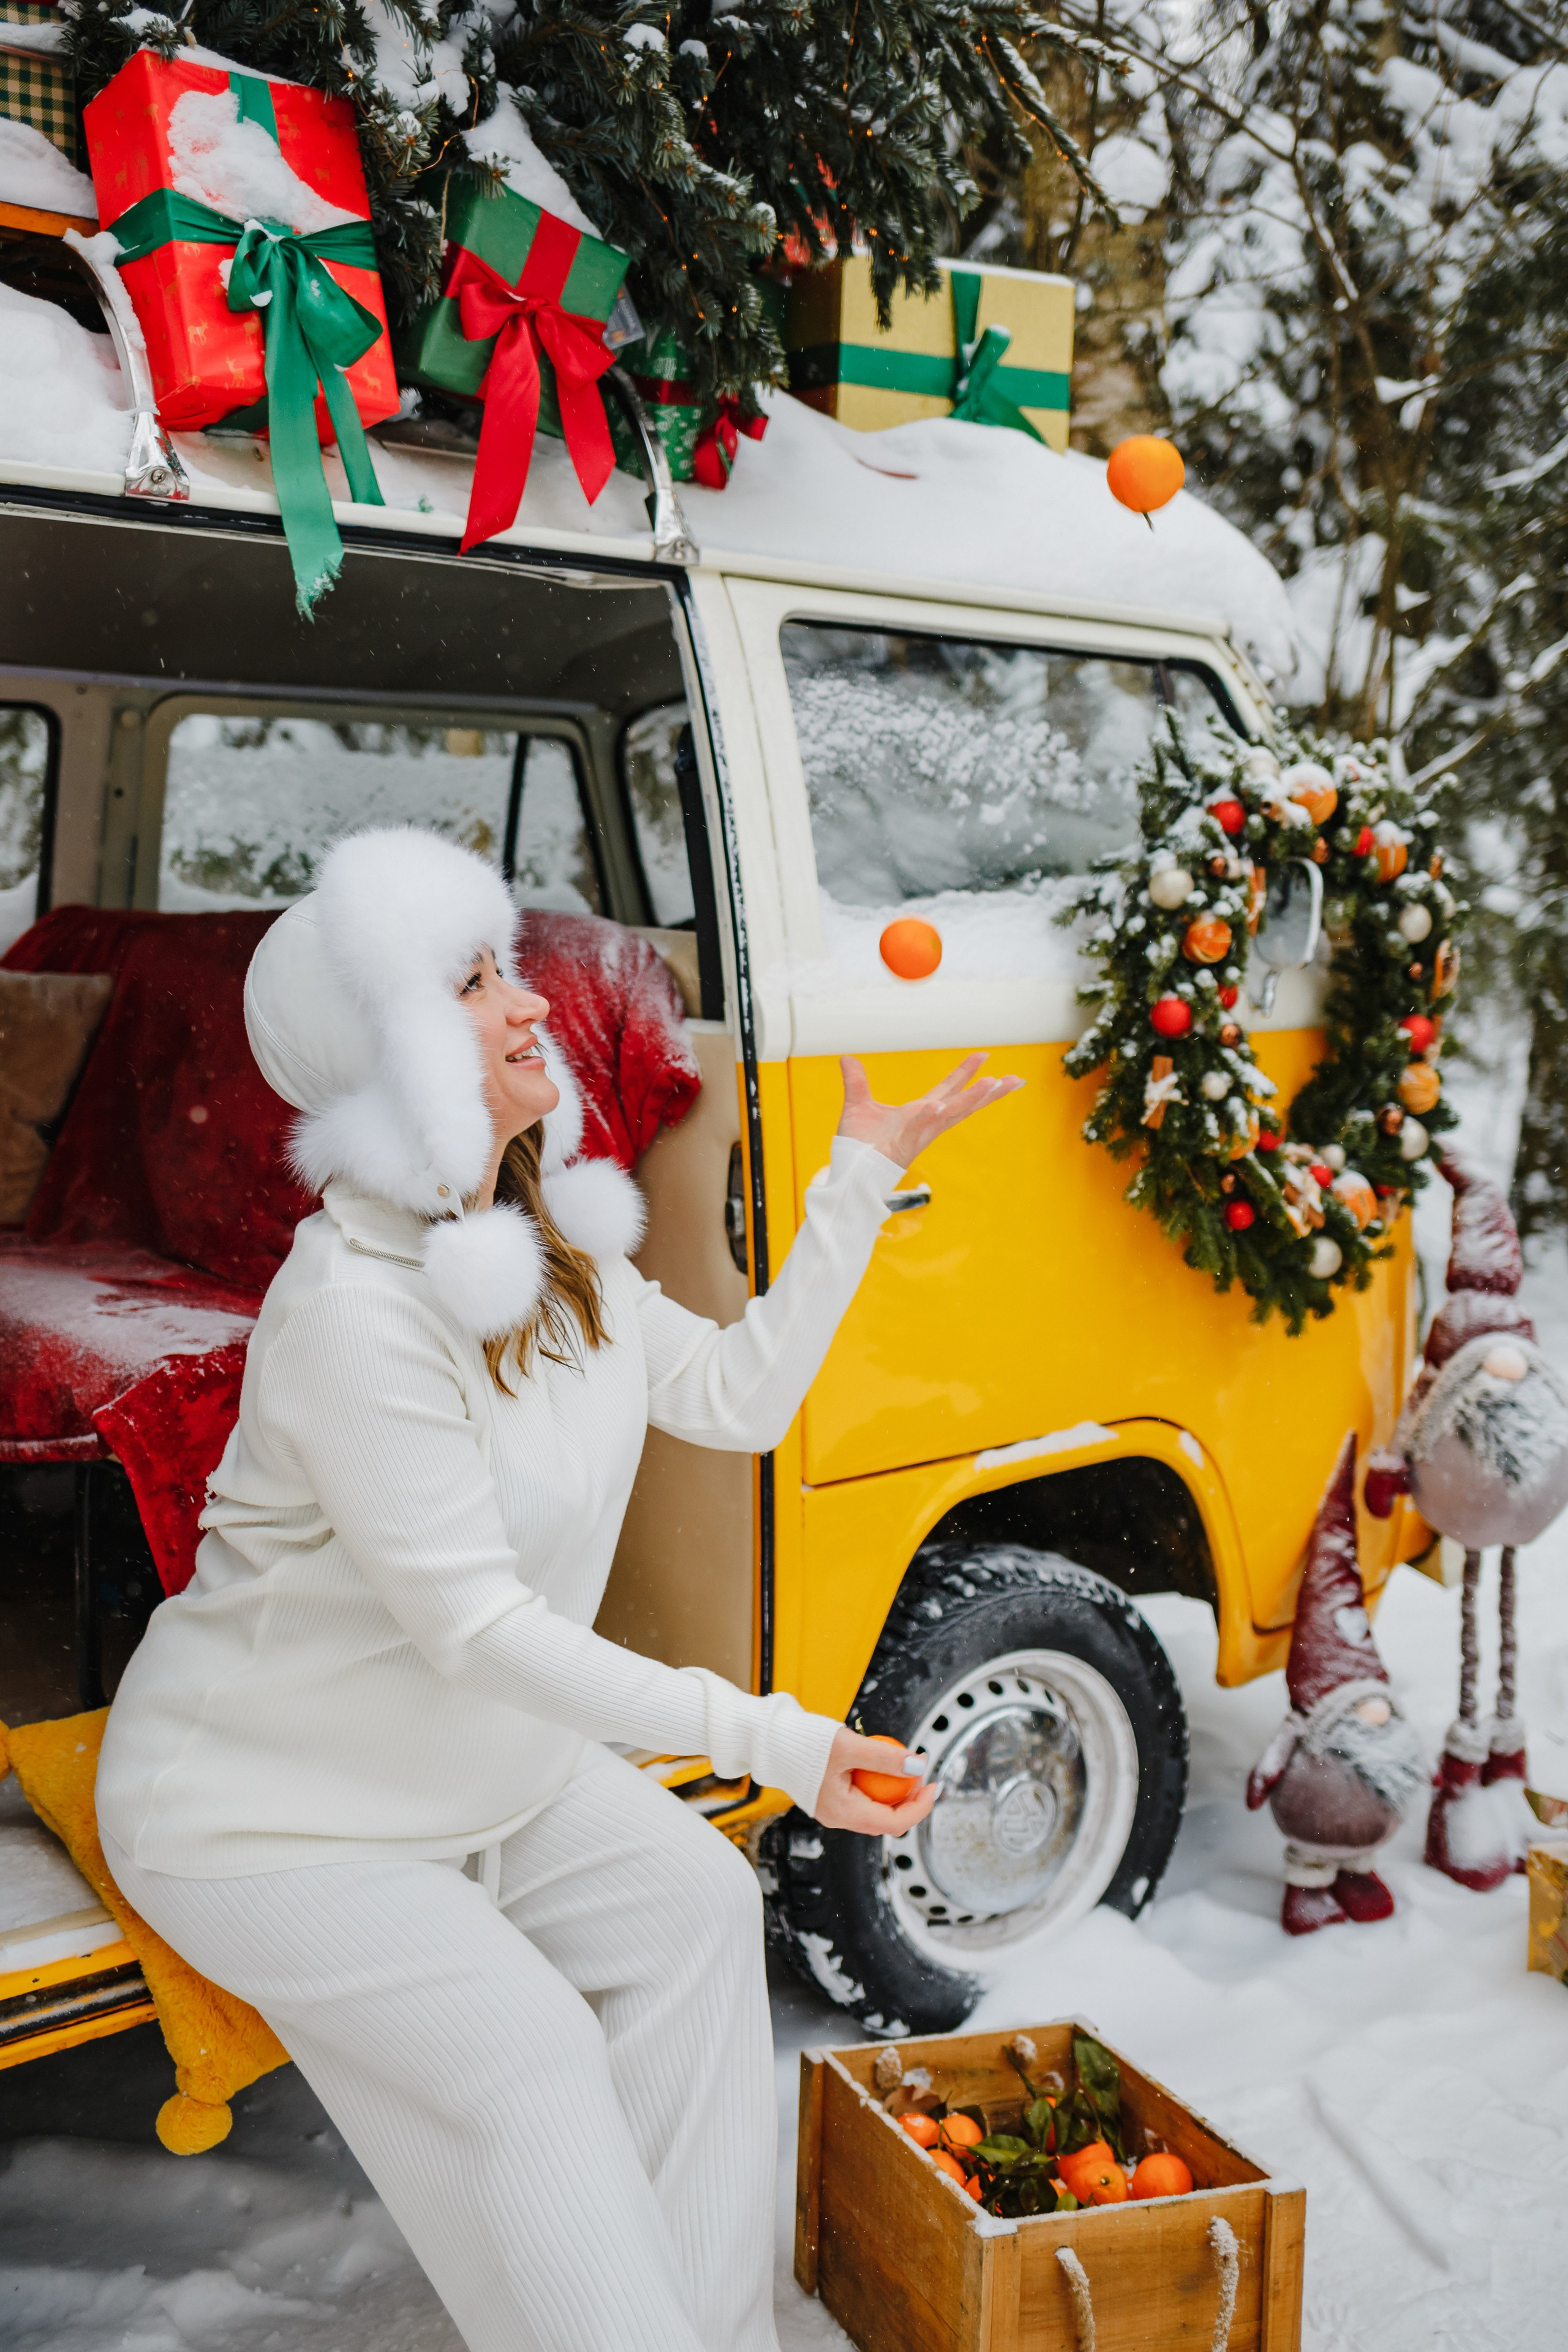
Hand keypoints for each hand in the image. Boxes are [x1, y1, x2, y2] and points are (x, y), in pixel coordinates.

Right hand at [813, 1726, 940, 1837]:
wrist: (768, 1738)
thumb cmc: (802, 1742)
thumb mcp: (849, 1746)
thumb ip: (885, 1757)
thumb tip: (919, 1765)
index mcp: (843, 1813)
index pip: (894, 1823)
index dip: (920, 1806)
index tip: (934, 1784)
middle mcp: (838, 1817)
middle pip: (886, 1820)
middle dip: (910, 1800)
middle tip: (920, 1771)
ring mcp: (833, 1809)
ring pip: (875, 1809)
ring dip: (894, 1791)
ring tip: (903, 1765)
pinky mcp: (829, 1797)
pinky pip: (861, 1798)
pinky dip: (876, 1784)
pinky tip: (880, 1763)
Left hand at [836, 1052, 1023, 1171]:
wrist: (847, 1172)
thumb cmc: (857, 1145)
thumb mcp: (858, 1104)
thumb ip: (856, 1081)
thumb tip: (847, 1058)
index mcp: (919, 1113)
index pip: (948, 1089)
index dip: (965, 1073)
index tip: (984, 1055)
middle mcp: (926, 1124)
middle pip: (963, 1105)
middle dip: (988, 1092)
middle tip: (1015, 1079)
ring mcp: (918, 1136)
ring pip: (949, 1115)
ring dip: (970, 1099)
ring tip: (992, 1083)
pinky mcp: (904, 1147)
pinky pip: (919, 1130)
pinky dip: (928, 1118)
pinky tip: (937, 1105)